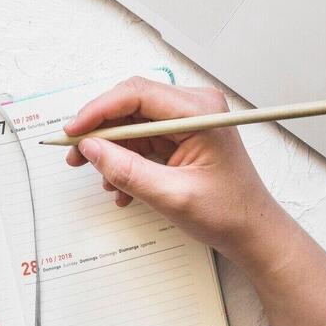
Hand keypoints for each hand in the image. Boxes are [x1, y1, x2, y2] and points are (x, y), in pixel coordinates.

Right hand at [63, 77, 278, 259]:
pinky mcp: (180, 135)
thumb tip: (90, 148)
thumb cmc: (228, 213)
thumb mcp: (172, 196)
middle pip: (130, 105)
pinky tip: (120, 185)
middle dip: (99, 132)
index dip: (98, 110)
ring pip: (131, 123)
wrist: (252, 232)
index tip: (73, 131)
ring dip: (111, 150)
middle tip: (75, 154)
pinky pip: (141, 138)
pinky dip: (125, 159)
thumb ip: (127, 171)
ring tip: (101, 177)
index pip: (136, 94)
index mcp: (199, 112)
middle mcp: (194, 107)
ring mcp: (187, 120)